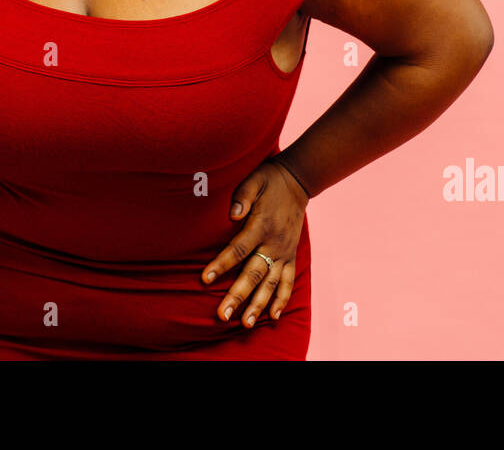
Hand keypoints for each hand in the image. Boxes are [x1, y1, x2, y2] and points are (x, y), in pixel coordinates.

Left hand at [200, 159, 309, 326]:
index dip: (222, 264)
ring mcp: (284, 252)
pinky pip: (288, 282)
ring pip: (271, 283)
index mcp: (261, 225)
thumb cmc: (269, 181)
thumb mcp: (254, 181)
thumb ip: (243, 196)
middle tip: (222, 314)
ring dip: (259, 304)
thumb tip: (231, 214)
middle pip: (254, 273)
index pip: (238, 248)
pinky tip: (273, 317)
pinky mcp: (291, 256)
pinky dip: (281, 300)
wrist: (298, 181)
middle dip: (238, 295)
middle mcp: (274, 243)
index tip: (205, 278)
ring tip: (246, 324)